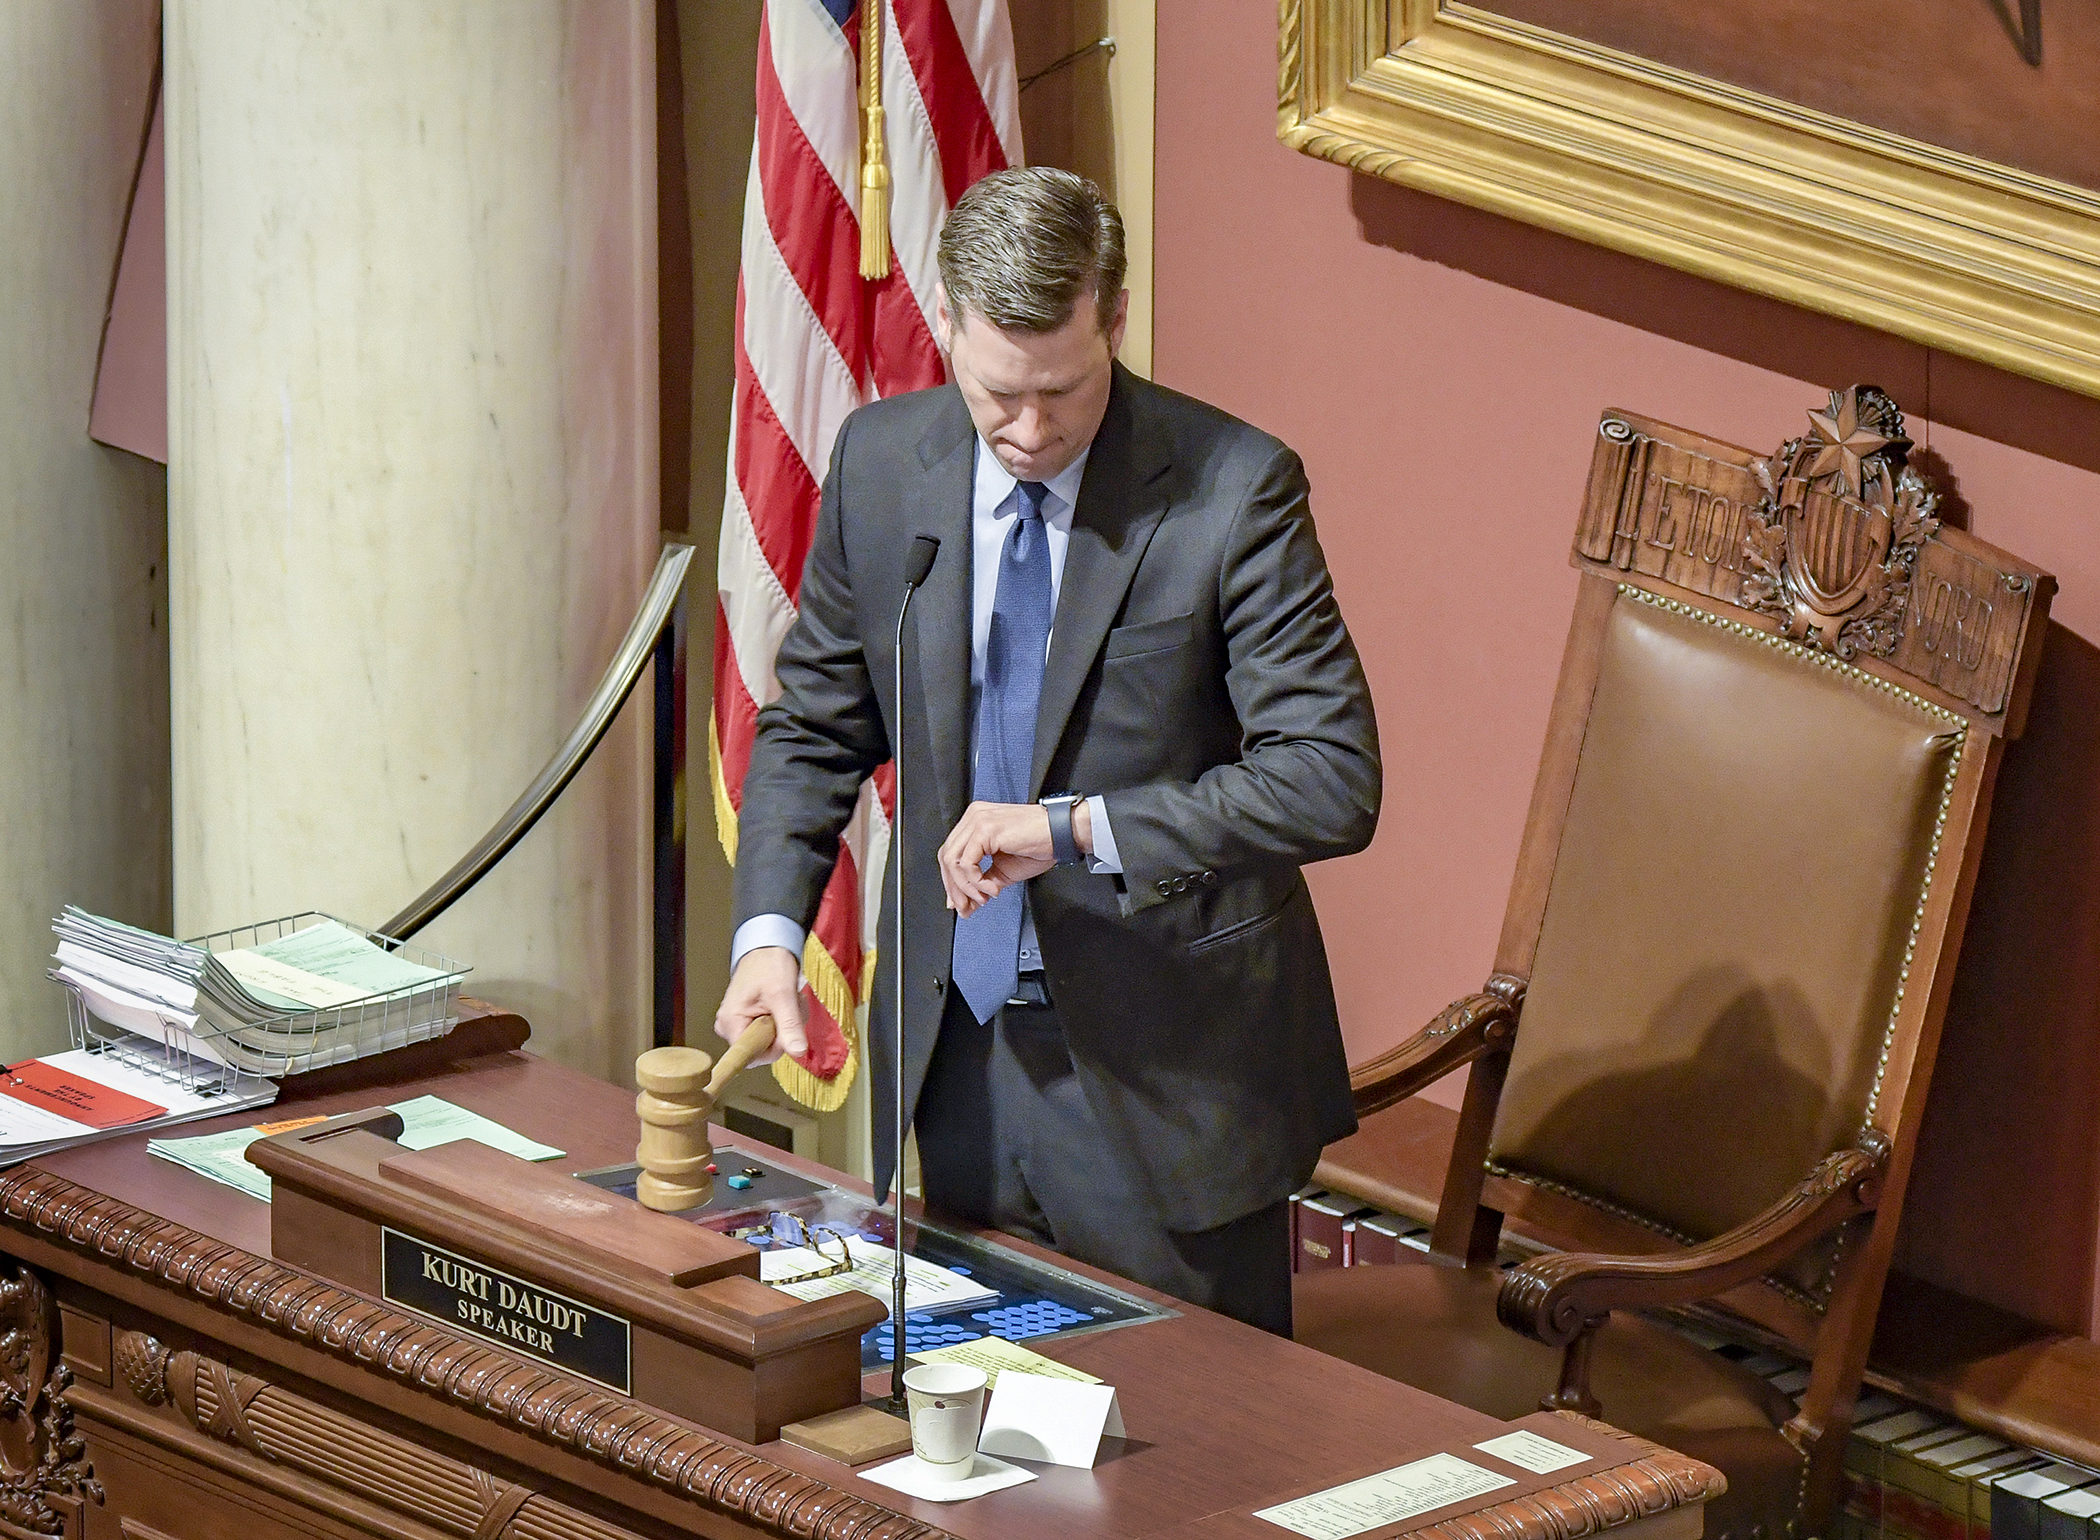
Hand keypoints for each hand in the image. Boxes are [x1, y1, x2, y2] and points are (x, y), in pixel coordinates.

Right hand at [715, 946, 805, 1062]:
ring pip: (769, 1040)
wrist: (768, 946)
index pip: (751, 1057)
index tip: (783, 1029)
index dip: (772, 1048)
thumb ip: (789, 1025)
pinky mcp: (748, 1018)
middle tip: (789, 1008)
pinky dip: (783, 1020)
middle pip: (762, 1049)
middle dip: (783, 1033)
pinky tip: (785, 1004)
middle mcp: (729, 1026)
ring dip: (786, 1025)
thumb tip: (798, 1052)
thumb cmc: (770, 964)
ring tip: (788, 1002)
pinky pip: (769, 1031)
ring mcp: (739, 1022)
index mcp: (730, 1022)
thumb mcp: (783, 995)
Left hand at [936, 800, 1090, 916]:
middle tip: (965, 908)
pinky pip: (967, 863)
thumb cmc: (1039, 846)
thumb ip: (982, 884)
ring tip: (983, 899)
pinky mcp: (985, 829)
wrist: (1061, 834)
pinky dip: (976, 882)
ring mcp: (978, 821)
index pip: (950, 853)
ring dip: (965, 887)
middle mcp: (973, 817)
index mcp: (975, 822)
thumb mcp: (1003, 871)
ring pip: (953, 861)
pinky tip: (993, 889)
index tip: (958, 902)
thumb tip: (967, 904)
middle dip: (954, 888)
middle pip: (946, 857)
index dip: (951, 881)